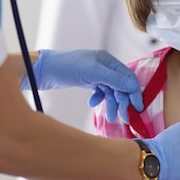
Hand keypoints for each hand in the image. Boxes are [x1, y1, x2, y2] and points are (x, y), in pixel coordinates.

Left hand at [20, 50, 143, 122]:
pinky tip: (92, 104)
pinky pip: (100, 92)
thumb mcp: (92, 73)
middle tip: (124, 118)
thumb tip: (133, 86)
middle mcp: (104, 66)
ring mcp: (96, 74)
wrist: (43, 70)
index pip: (128, 77)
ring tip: (110, 117)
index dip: (134, 92)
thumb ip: (113, 79)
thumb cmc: (66, 67)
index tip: (137, 108)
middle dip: (122, 101)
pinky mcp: (88, 81)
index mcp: (108, 60)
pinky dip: (99, 99)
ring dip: (111, 104)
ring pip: (110, 91)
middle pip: (120, 86)